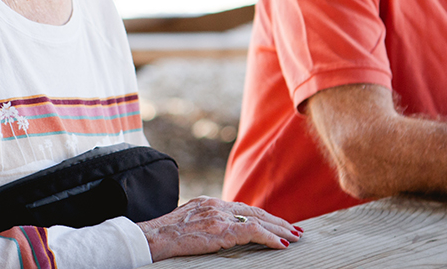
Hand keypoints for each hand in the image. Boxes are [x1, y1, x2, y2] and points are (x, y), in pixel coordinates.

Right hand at [137, 196, 301, 261]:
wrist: (151, 237)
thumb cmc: (162, 236)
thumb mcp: (186, 224)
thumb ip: (203, 223)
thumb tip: (215, 234)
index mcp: (208, 203)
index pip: (242, 208)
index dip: (262, 216)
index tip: (275, 223)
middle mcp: (216, 205)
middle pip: (254, 212)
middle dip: (277, 221)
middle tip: (295, 229)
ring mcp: (219, 216)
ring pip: (258, 220)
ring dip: (280, 229)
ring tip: (295, 236)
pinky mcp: (221, 229)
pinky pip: (253, 232)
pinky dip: (270, 238)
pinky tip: (281, 244)